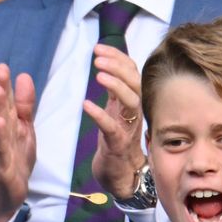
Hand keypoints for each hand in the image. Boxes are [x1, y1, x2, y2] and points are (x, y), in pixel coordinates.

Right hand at [0, 63, 36, 221]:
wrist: (4, 196)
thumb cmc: (13, 159)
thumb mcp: (24, 131)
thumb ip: (24, 106)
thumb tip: (24, 76)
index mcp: (4, 125)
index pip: (3, 102)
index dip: (3, 84)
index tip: (3, 65)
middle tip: (0, 70)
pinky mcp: (1, 167)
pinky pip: (1, 151)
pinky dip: (0, 138)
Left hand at [88, 45, 146, 200]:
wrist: (121, 174)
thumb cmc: (117, 139)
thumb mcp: (117, 109)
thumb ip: (115, 88)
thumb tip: (108, 63)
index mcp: (132, 101)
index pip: (132, 73)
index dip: (118, 58)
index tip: (98, 48)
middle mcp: (134, 112)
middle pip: (135, 83)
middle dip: (118, 67)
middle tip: (97, 59)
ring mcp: (129, 128)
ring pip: (131, 103)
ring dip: (116, 87)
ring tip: (98, 76)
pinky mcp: (118, 144)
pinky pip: (112, 128)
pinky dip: (100, 115)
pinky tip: (86, 105)